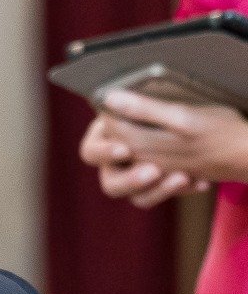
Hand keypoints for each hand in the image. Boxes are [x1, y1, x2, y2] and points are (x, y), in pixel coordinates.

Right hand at [80, 113, 206, 207]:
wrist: (202, 124)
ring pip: (136, 197)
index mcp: (104, 140)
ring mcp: (136, 178)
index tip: (125, 149)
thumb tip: (111, 96)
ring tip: (183, 178)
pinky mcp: (157, 188)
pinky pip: (164, 196)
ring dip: (159, 191)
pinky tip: (201, 182)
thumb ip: (135, 106)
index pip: (91, 152)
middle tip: (153, 171)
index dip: (104, 153)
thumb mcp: (155, 107)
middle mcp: (115, 164)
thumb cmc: (167, 106)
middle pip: (110, 183)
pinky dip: (182, 190)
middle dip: (131, 181)